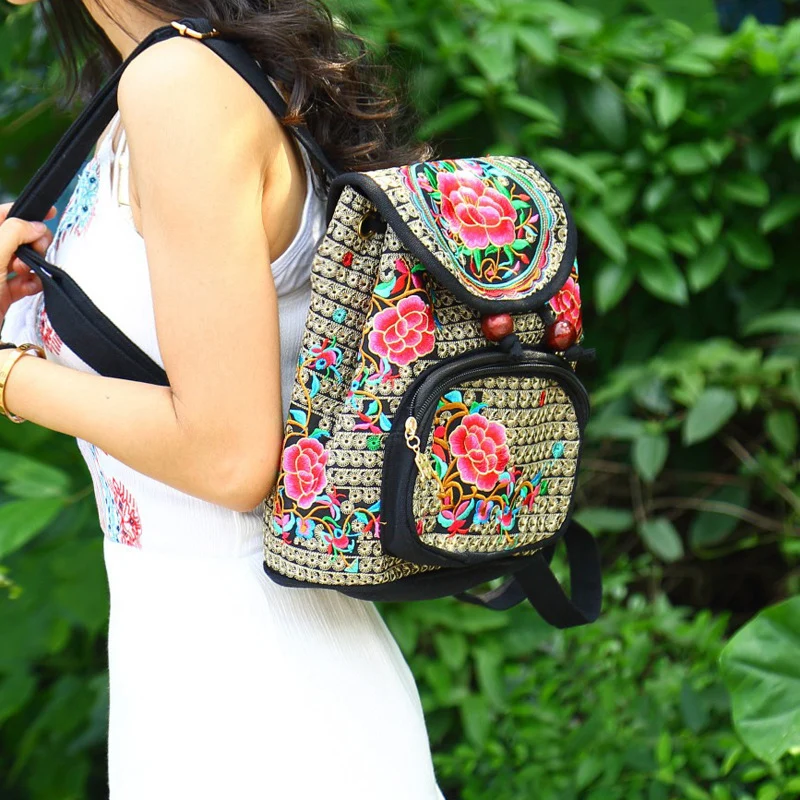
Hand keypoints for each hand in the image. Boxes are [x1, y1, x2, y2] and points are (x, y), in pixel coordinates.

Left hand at [0, 203, 56, 319]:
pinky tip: (32, 286)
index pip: (2, 215)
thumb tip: (36, 226)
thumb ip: (14, 233)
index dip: (24, 211)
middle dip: (33, 243)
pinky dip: (34, 283)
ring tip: (29, 272)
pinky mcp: (5, 293)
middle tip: (38, 250)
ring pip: (25, 259)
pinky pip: (26, 282)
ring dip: (34, 265)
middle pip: (18, 238)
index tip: (48, 212)